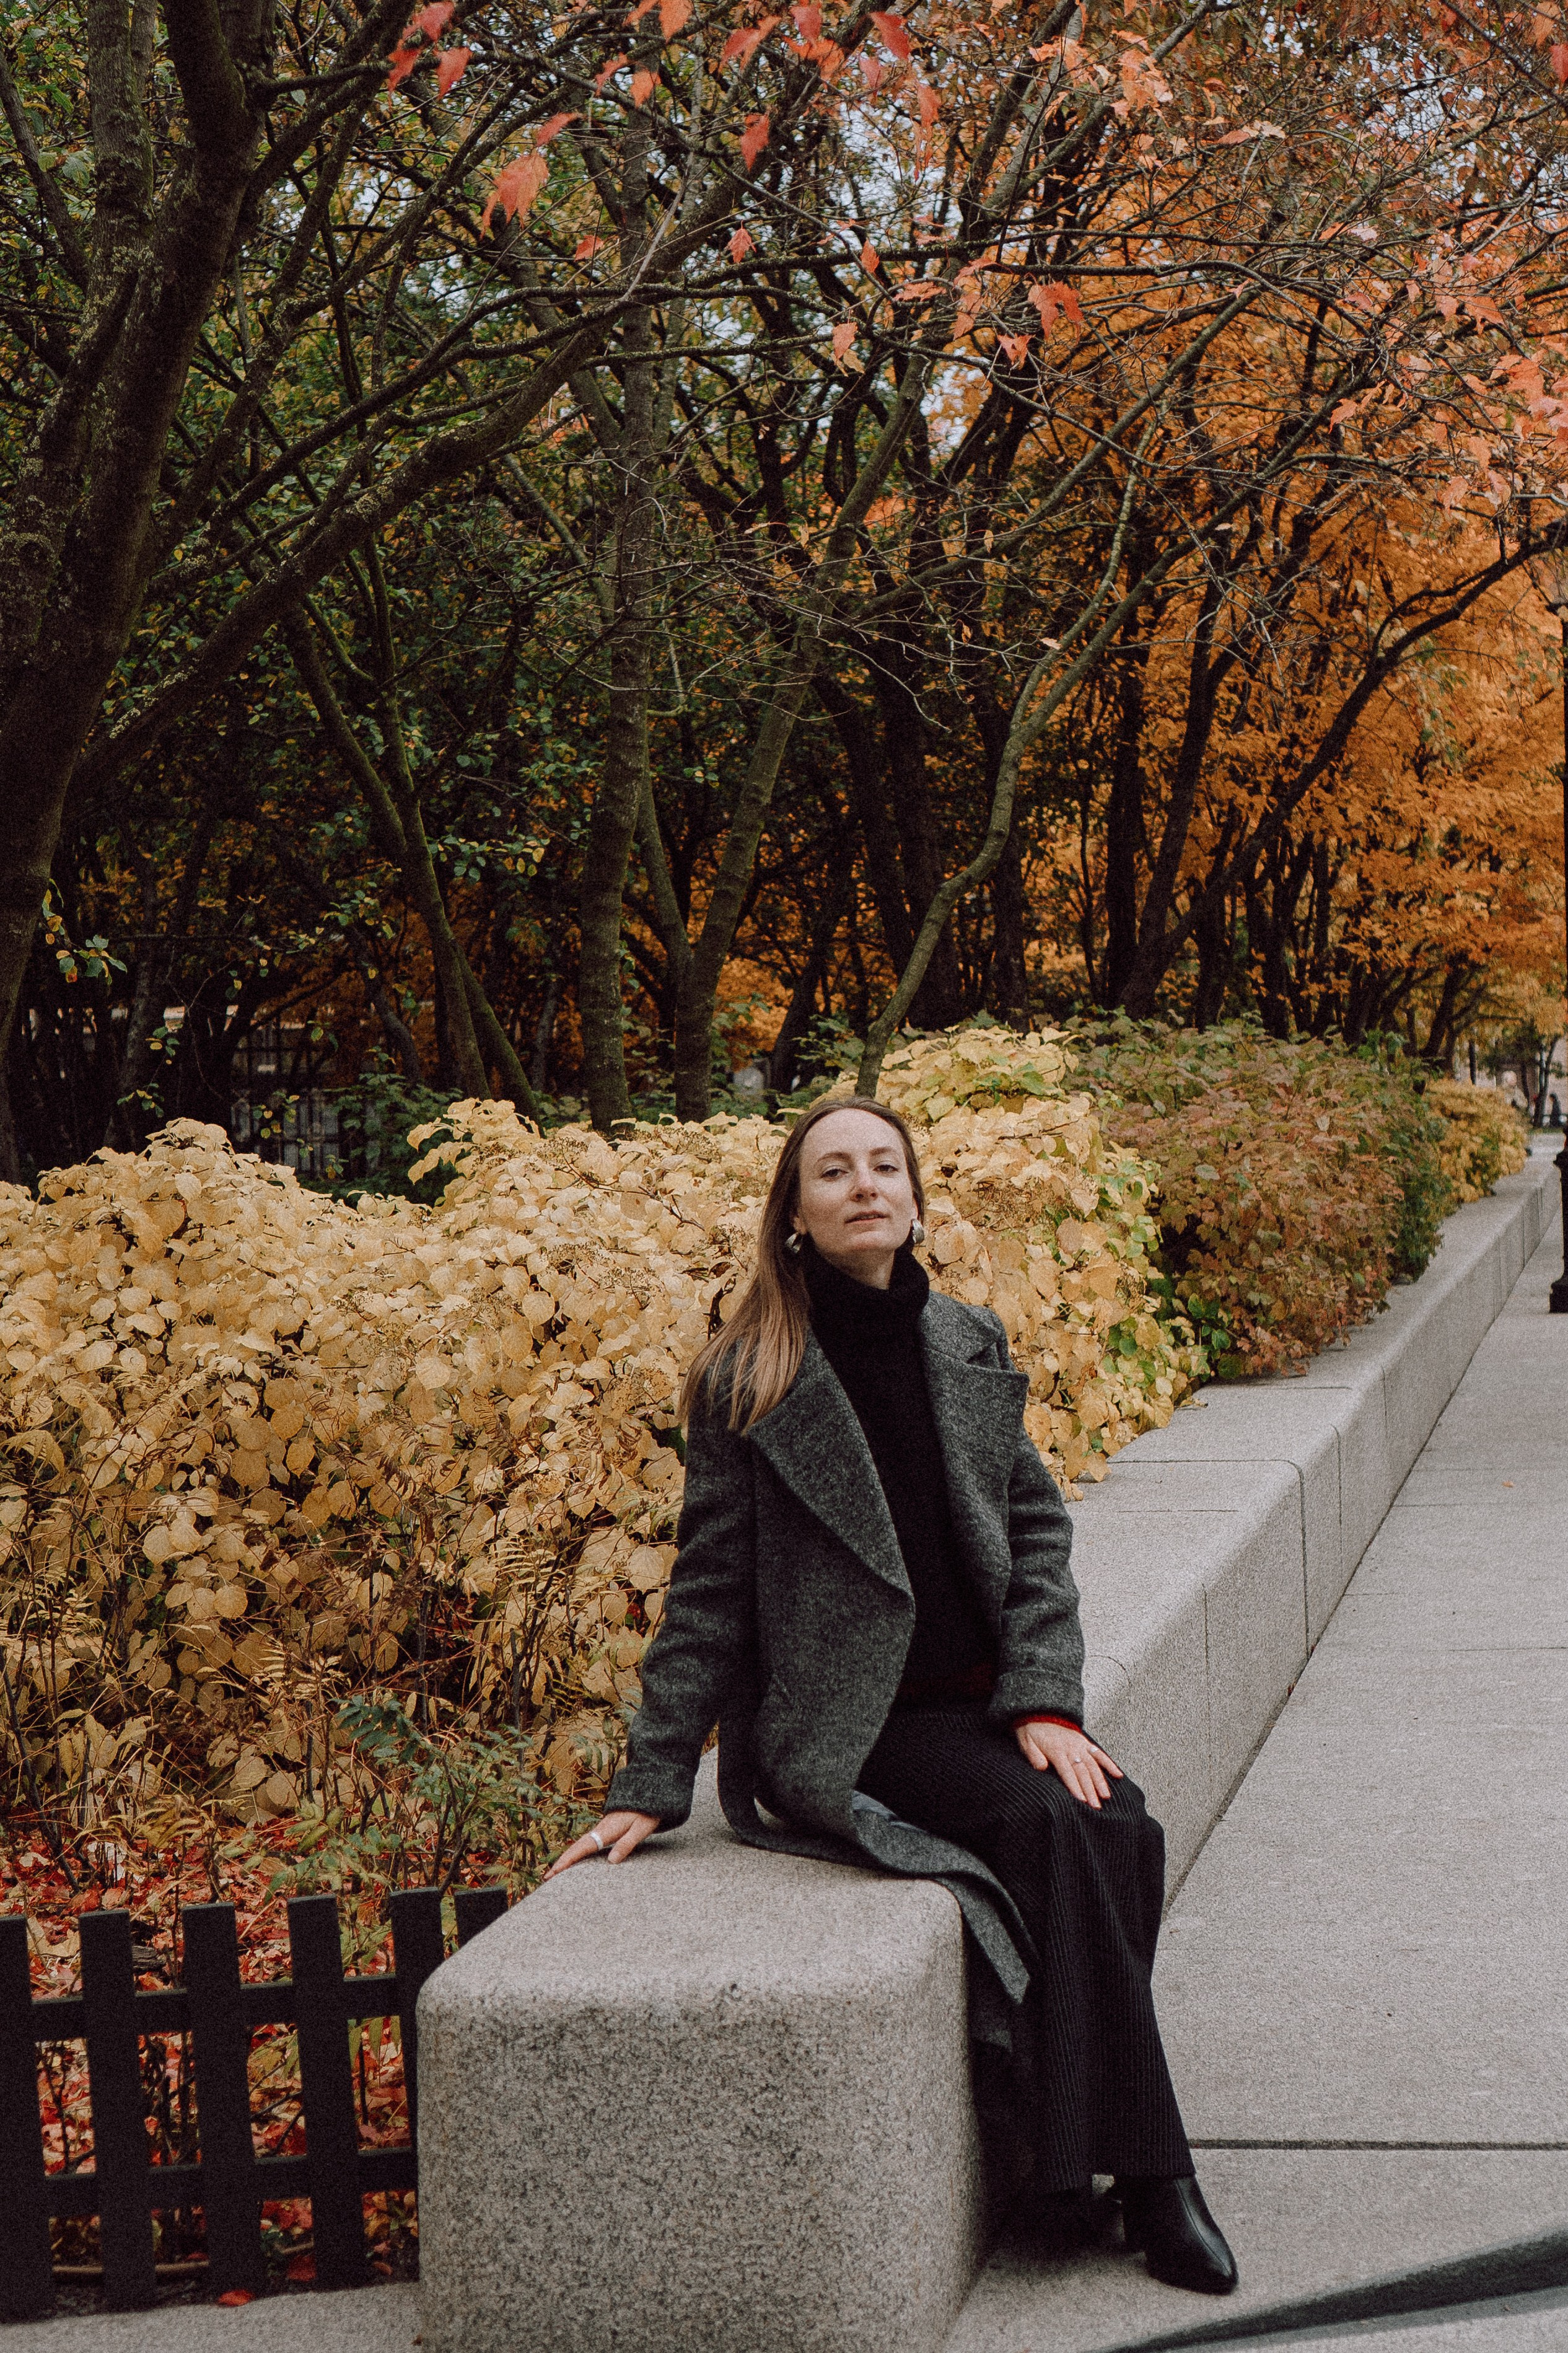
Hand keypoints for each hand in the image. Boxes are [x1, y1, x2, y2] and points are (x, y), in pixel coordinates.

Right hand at [542, 1809, 660, 1880]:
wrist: (648, 1793)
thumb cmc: (646, 1812)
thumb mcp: (641, 1828)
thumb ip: (627, 1844)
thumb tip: (611, 1861)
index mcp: (606, 1830)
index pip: (583, 1847)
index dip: (568, 1860)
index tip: (555, 1871)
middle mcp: (599, 1830)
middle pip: (576, 1847)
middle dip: (561, 1862)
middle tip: (547, 1877)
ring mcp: (600, 1830)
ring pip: (579, 1846)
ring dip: (567, 1858)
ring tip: (555, 1873)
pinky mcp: (604, 1831)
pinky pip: (586, 1844)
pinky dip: (576, 1853)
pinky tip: (575, 1861)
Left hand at [1014, 1720, 1122, 1808]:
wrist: (1039, 1713)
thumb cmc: (1031, 1732)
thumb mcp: (1026, 1742)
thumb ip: (1033, 1755)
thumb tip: (1041, 1768)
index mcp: (1056, 1750)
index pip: (1067, 1772)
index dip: (1074, 1786)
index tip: (1081, 1800)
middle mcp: (1071, 1748)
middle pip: (1082, 1772)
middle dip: (1090, 1790)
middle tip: (1095, 1806)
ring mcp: (1080, 1745)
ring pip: (1093, 1765)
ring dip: (1100, 1781)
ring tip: (1105, 1797)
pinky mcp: (1085, 1742)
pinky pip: (1099, 1754)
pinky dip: (1109, 1764)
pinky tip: (1118, 1775)